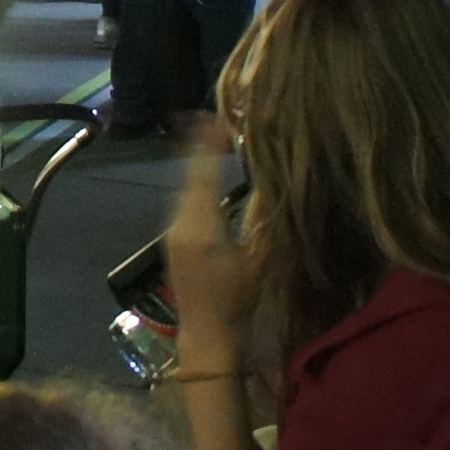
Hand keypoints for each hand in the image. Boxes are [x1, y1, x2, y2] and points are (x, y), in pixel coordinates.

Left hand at [160, 121, 258, 371]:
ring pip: (184, 186)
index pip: (204, 172)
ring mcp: (172, 232)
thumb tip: (277, 184)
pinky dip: (194, 181)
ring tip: (210, 136)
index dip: (210, 143)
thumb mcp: (260, 261)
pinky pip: (182, 199)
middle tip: (215, 117)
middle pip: (189, 174)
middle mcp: (180, 223)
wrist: (206, 334)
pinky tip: (204, 173)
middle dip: (201, 145)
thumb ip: (267, 221)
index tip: (220, 116)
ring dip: (196, 161)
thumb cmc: (238, 301)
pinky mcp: (172, 240)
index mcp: (201, 225)